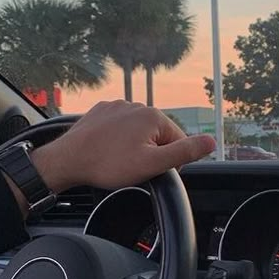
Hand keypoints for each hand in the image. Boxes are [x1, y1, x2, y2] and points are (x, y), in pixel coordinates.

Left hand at [32, 101, 215, 192]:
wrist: (67, 160)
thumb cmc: (109, 164)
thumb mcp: (153, 164)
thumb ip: (185, 152)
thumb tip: (211, 141)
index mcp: (154, 116)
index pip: (178, 141)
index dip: (169, 161)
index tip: (153, 172)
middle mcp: (137, 105)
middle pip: (158, 135)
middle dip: (151, 153)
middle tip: (133, 169)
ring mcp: (117, 106)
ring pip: (138, 131)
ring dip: (134, 146)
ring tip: (118, 161)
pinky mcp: (101, 112)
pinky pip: (119, 127)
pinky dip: (118, 140)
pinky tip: (108, 151)